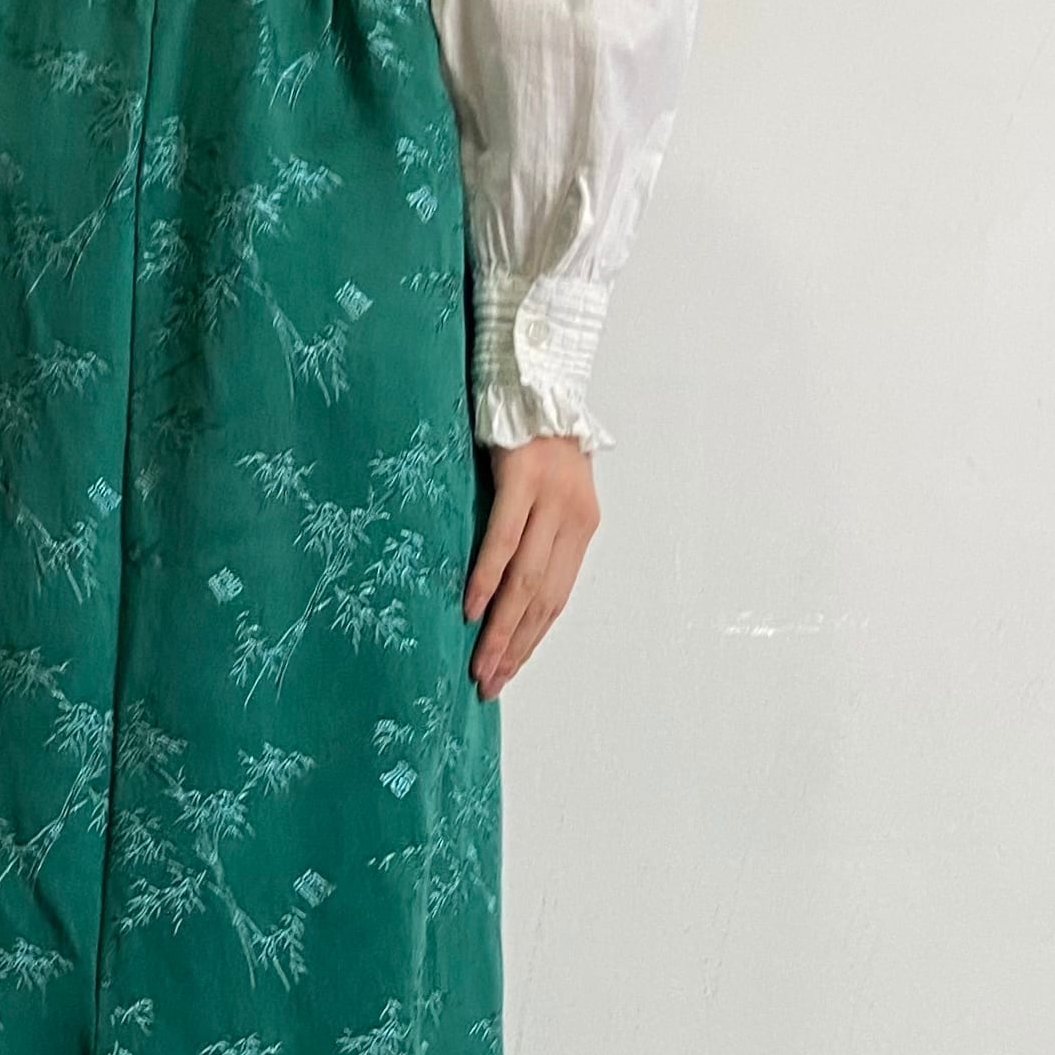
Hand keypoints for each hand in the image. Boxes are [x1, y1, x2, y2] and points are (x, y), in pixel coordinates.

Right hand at [462, 435, 598, 698]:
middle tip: (489, 682)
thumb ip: (533, 531)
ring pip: (527, 578)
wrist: (534, 372)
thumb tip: (503, 585)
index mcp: (581, 525)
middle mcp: (573, 517)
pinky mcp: (523, 477)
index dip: (532, 640)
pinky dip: (489, 578)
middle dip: (516, 646)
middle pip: (544, 598)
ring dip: (502, 627)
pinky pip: (504, 538)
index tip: (506, 673)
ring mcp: (551, 497)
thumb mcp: (543, 489)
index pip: (557, 597)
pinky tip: (473, 609)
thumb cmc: (530, 433)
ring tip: (481, 662)